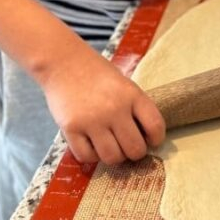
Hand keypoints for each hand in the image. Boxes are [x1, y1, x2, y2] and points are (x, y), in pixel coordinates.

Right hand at [39, 44, 165, 165]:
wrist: (63, 62)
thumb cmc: (96, 73)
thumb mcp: (124, 84)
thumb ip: (134, 108)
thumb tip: (145, 138)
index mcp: (132, 95)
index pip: (155, 126)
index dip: (157, 140)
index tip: (152, 141)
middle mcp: (114, 109)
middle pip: (135, 149)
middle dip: (135, 153)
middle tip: (128, 147)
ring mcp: (92, 120)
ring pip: (112, 158)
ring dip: (114, 156)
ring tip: (110, 146)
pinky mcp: (71, 129)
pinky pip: (87, 157)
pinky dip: (92, 156)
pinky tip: (92, 145)